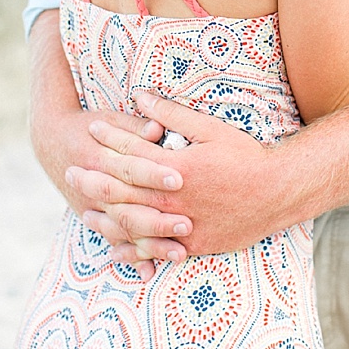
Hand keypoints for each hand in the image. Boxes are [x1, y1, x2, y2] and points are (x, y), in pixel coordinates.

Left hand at [68, 92, 290, 259]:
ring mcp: (179, 224)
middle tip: (69, 171)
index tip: (90, 127)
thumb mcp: (212, 129)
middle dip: (92, 178)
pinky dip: (130, 250)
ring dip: (103, 215)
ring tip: (83, 207)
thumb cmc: (248, 156)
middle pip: (119, 189)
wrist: (279, 192)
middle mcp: (171, 198)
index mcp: (174, 167)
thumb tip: (140, 97)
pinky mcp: (191, 244)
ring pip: (129, 223)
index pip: (129, 150)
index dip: (107, 137)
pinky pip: (152, 251)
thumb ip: (172, 114)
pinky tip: (114, 249)